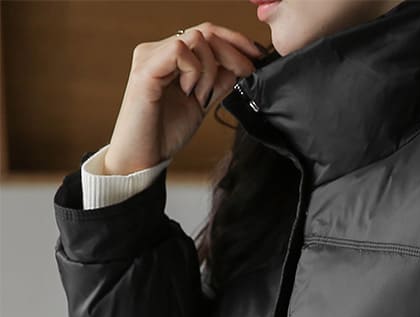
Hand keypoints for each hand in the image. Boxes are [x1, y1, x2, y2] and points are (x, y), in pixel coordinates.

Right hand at [103, 22, 264, 173]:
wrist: (142, 159)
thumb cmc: (164, 134)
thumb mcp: (201, 104)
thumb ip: (217, 83)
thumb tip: (239, 66)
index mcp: (169, 57)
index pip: (206, 34)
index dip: (234, 41)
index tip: (255, 56)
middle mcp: (157, 51)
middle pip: (205, 31)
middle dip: (232, 52)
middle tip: (246, 72)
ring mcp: (150, 56)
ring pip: (196, 39)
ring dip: (210, 70)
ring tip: (201, 96)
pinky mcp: (145, 69)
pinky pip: (180, 51)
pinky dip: (193, 72)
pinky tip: (188, 92)